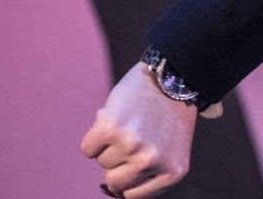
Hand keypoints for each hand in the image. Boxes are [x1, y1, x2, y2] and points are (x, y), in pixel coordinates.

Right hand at [80, 63, 196, 197]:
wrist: (174, 76)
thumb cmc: (170, 116)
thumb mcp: (172, 152)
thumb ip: (149, 174)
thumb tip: (112, 191)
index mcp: (172, 173)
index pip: (132, 195)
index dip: (130, 176)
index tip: (139, 157)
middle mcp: (152, 162)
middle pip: (113, 181)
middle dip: (119, 161)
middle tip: (137, 136)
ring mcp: (131, 146)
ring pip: (102, 162)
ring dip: (111, 144)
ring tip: (132, 123)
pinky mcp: (111, 128)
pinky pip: (88, 148)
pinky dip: (95, 136)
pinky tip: (114, 119)